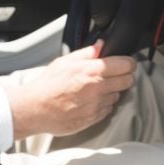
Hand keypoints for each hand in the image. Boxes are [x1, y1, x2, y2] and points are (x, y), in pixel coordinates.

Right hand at [5, 41, 135, 138]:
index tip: (124, 64)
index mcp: (92, 71)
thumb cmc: (47, 85)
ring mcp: (97, 105)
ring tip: (95, 90)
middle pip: (128, 81)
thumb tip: (100, 46)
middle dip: (123, 76)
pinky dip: (103, 105)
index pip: (126, 65)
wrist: (35, 109)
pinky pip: (108, 109)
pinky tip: (89, 101)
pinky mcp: (94, 118)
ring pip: (118, 96)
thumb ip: (86, 53)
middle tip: (113, 75)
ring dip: (111, 92)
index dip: (127, 63)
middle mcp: (98, 88)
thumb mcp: (64, 62)